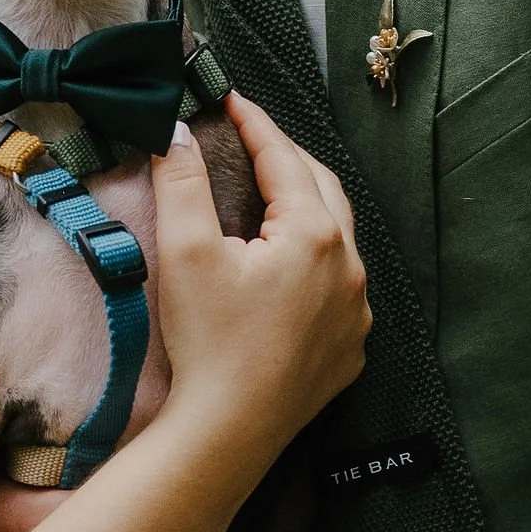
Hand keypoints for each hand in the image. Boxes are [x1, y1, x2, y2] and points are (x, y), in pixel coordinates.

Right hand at [153, 99, 366, 471]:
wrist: (228, 433)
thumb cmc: (208, 342)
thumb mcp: (186, 253)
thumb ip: (181, 183)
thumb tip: (175, 132)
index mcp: (315, 234)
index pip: (285, 159)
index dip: (254, 123)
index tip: (228, 99)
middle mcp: (350, 268)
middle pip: (323, 191)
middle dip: (288, 160)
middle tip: (251, 141)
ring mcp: (355, 312)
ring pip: (338, 241)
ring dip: (308, 212)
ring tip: (271, 200)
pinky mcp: (349, 349)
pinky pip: (339, 290)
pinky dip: (315, 266)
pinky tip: (287, 272)